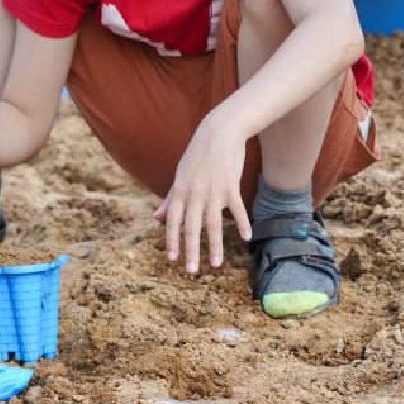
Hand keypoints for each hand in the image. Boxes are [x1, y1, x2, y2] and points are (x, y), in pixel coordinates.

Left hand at [154, 116, 251, 273]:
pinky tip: (247, 237)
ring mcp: (213, 191)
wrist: (219, 132)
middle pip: (192, 227)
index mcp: (180, 191)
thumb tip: (156, 216)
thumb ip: (170, 199)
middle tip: (191, 271)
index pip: (173, 221)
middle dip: (191, 251)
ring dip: (215, 246)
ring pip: (214, 224)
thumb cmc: (197, 154)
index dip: (172, 240)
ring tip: (216, 264)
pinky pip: (237, 209)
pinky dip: (243, 223)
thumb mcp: (180, 175)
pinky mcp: (231, 186)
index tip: (173, 259)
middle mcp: (194, 193)